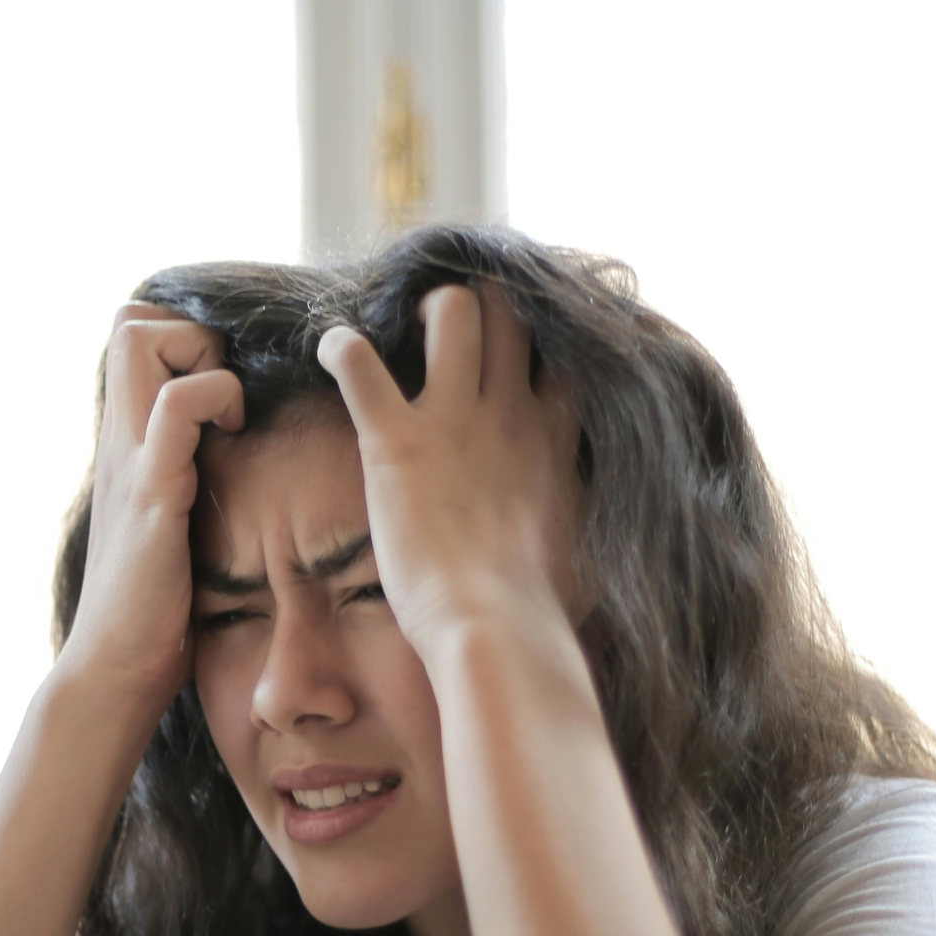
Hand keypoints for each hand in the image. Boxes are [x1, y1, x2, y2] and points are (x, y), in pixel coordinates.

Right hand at [55, 304, 245, 709]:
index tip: (223, 389)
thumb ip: (182, 481)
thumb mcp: (167, 525)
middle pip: (129, 319)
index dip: (182, 337)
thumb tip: (228, 464)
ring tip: (228, 414)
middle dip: (189, 332)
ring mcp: (131, 462)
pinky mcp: (151, 492)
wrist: (115, 669)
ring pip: (140, 341)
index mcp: (126, 445)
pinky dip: (213, 399)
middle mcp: (120, 441)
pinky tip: (231, 437)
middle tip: (225, 392)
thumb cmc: (152, 610)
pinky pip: (174, 408)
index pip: (131, 334)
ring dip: (200, 357)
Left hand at [318, 286, 582, 650]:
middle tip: (451, 330)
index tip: (517, 353)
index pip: (561, 354)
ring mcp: (453, 420)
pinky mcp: (395, 441)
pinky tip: (332, 350)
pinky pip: (359, 363)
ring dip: (424, 310)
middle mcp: (509, 412)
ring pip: (453, 309)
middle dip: (482, 305)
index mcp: (554, 437)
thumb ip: (586, 516)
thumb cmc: (542, 609)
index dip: (540, 341)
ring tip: (403, 331)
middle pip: (509, 311)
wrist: (496, 629)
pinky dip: (339, 347)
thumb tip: (603, 532)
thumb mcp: (590, 551)